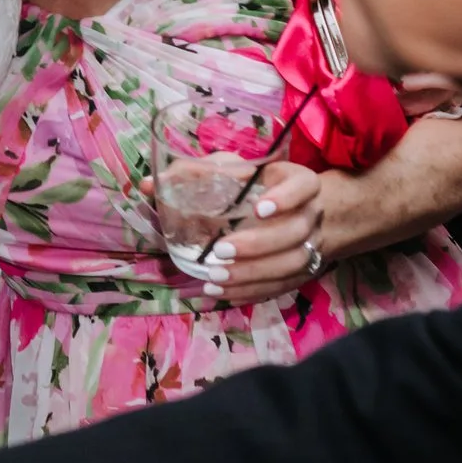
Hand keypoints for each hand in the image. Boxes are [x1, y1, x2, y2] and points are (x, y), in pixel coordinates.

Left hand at [190, 160, 326, 307]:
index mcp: (301, 182)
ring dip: (253, 273)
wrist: (306, 212)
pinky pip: (282, 286)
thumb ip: (199, 173)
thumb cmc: (263, 186)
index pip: (302, 187)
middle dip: (258, 244)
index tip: (260, 209)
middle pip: (295, 232)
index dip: (285, 198)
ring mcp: (313, 246)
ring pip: (292, 264)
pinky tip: (225, 292)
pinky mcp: (303, 272)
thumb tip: (149, 185)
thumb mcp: (240, 170)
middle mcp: (312, 214)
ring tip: (216, 276)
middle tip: (221, 250)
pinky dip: (253, 291)